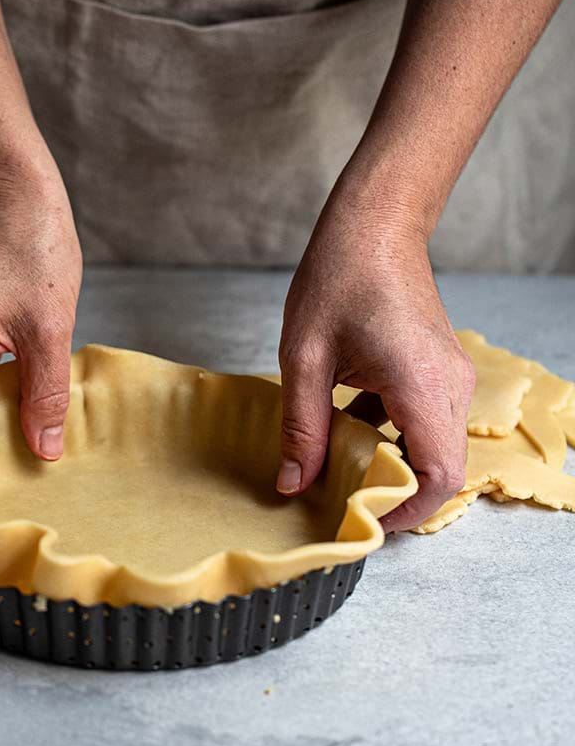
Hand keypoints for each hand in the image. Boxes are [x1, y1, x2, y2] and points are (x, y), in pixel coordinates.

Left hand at [277, 186, 474, 531]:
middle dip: (397, 493)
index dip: (407, 510)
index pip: (439, 473)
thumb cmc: (340, 277)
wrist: (374, 224)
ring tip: (341, 471)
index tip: (366, 521)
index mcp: (421, 383)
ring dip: (394, 464)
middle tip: (345, 503)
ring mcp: (451, 377)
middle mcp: (450, 385)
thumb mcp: (304, 358)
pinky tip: (347, 432)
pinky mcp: (440, 371)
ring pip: (435, 447)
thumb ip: (302, 427)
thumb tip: (294, 484)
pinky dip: (394, 438)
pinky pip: (428, 422)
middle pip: (442, 467)